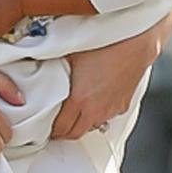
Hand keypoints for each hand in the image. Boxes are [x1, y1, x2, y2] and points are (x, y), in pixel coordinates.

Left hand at [50, 24, 160, 139]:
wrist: (137, 39)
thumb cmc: (106, 41)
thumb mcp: (70, 51)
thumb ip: (51, 63)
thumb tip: (34, 61)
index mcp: (80, 100)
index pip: (60, 129)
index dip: (49, 129)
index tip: (42, 124)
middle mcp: (96, 109)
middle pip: (75, 133)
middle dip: (62, 131)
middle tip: (53, 122)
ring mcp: (112, 108)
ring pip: (91, 126)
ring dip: (80, 122)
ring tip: (72, 111)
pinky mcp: (124, 104)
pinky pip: (106, 117)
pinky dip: (97, 114)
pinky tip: (93, 101)